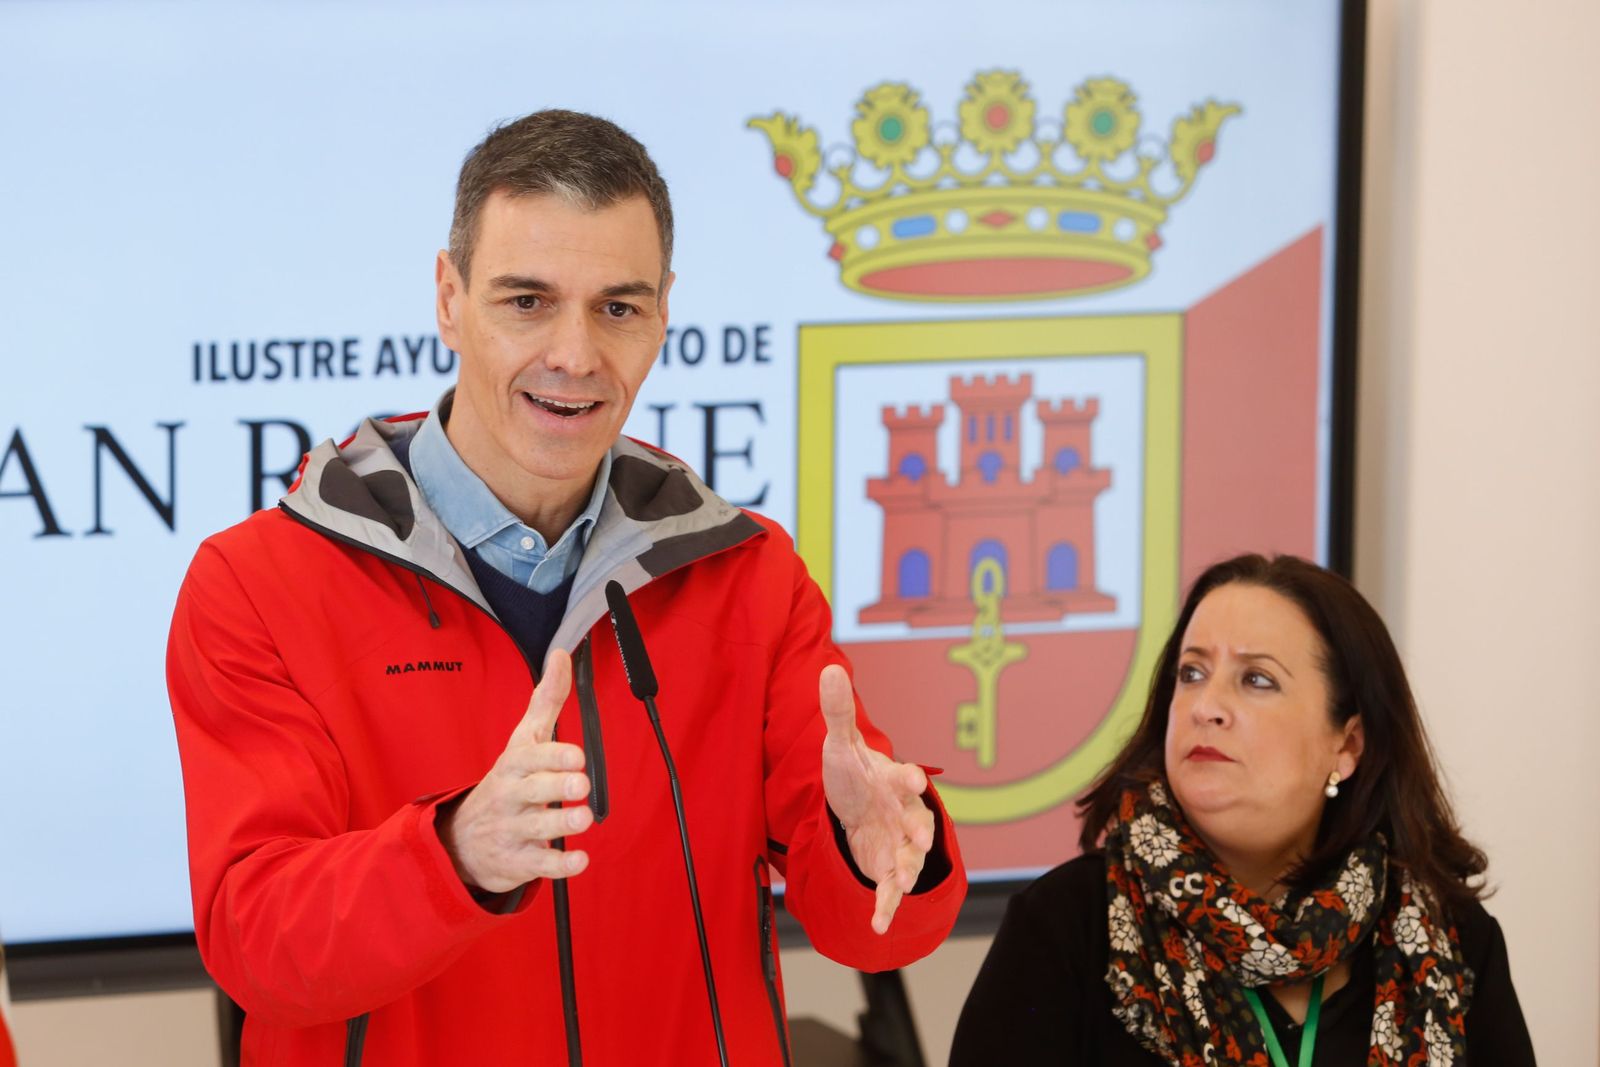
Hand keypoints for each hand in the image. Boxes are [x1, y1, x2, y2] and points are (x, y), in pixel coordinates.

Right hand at [438, 649, 593, 892]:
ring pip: (536, 829)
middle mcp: (510, 797)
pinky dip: (560, 866)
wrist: (461, 840)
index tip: (576, 755)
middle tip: (580, 785)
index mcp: (513, 766)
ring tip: (584, 819)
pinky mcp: (518, 862)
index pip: (529, 758)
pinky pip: (540, 865)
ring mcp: (512, 830)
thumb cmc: (507, 782)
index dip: (552, 756)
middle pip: (532, 791)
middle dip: (556, 788)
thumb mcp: (523, 740)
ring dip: (562, 825)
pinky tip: (580, 861)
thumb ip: (546, 700)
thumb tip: (562, 654)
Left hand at [818, 663, 935, 934]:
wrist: (858, 806)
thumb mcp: (841, 745)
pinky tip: (878, 927)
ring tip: (901, 886)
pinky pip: (892, 889)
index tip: (914, 779)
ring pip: (911, 858)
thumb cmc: (855, 773)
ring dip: (907, 871)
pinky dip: (887, 908)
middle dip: (919, 829)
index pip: (906, 777)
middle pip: (918, 821)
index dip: (911, 778)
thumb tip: (829, 667)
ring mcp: (900, 842)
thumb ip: (837, 711)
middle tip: (920, 839)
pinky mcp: (890, 867)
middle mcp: (904, 812)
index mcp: (894, 780)